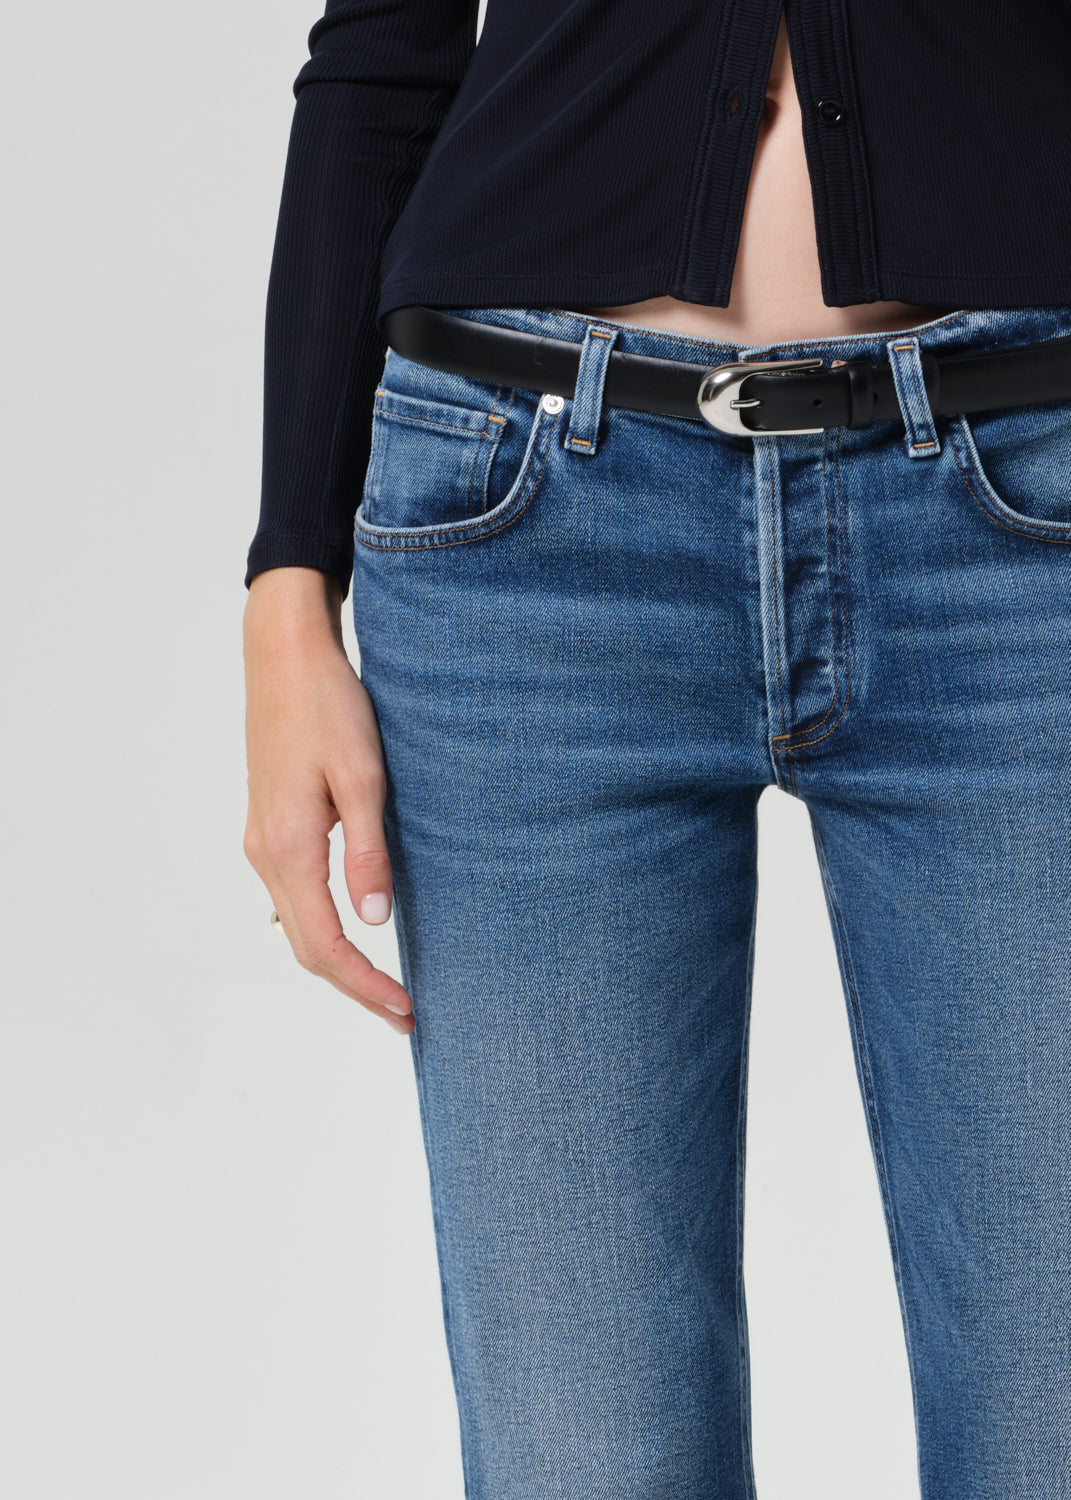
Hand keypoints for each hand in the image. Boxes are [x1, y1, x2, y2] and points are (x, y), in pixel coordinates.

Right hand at [242, 568, 412, 1034]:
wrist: (284, 654)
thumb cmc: (328, 705)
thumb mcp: (362, 777)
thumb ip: (369, 852)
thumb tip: (374, 920)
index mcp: (288, 848)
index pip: (324, 945)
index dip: (365, 986)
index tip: (406, 1010)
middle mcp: (265, 853)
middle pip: (306, 947)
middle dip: (355, 987)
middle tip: (405, 1014)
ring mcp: (262, 840)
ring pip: (297, 924)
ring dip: (339, 962)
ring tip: (386, 985)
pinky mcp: (271, 824)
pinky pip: (295, 896)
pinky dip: (324, 928)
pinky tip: (356, 931)